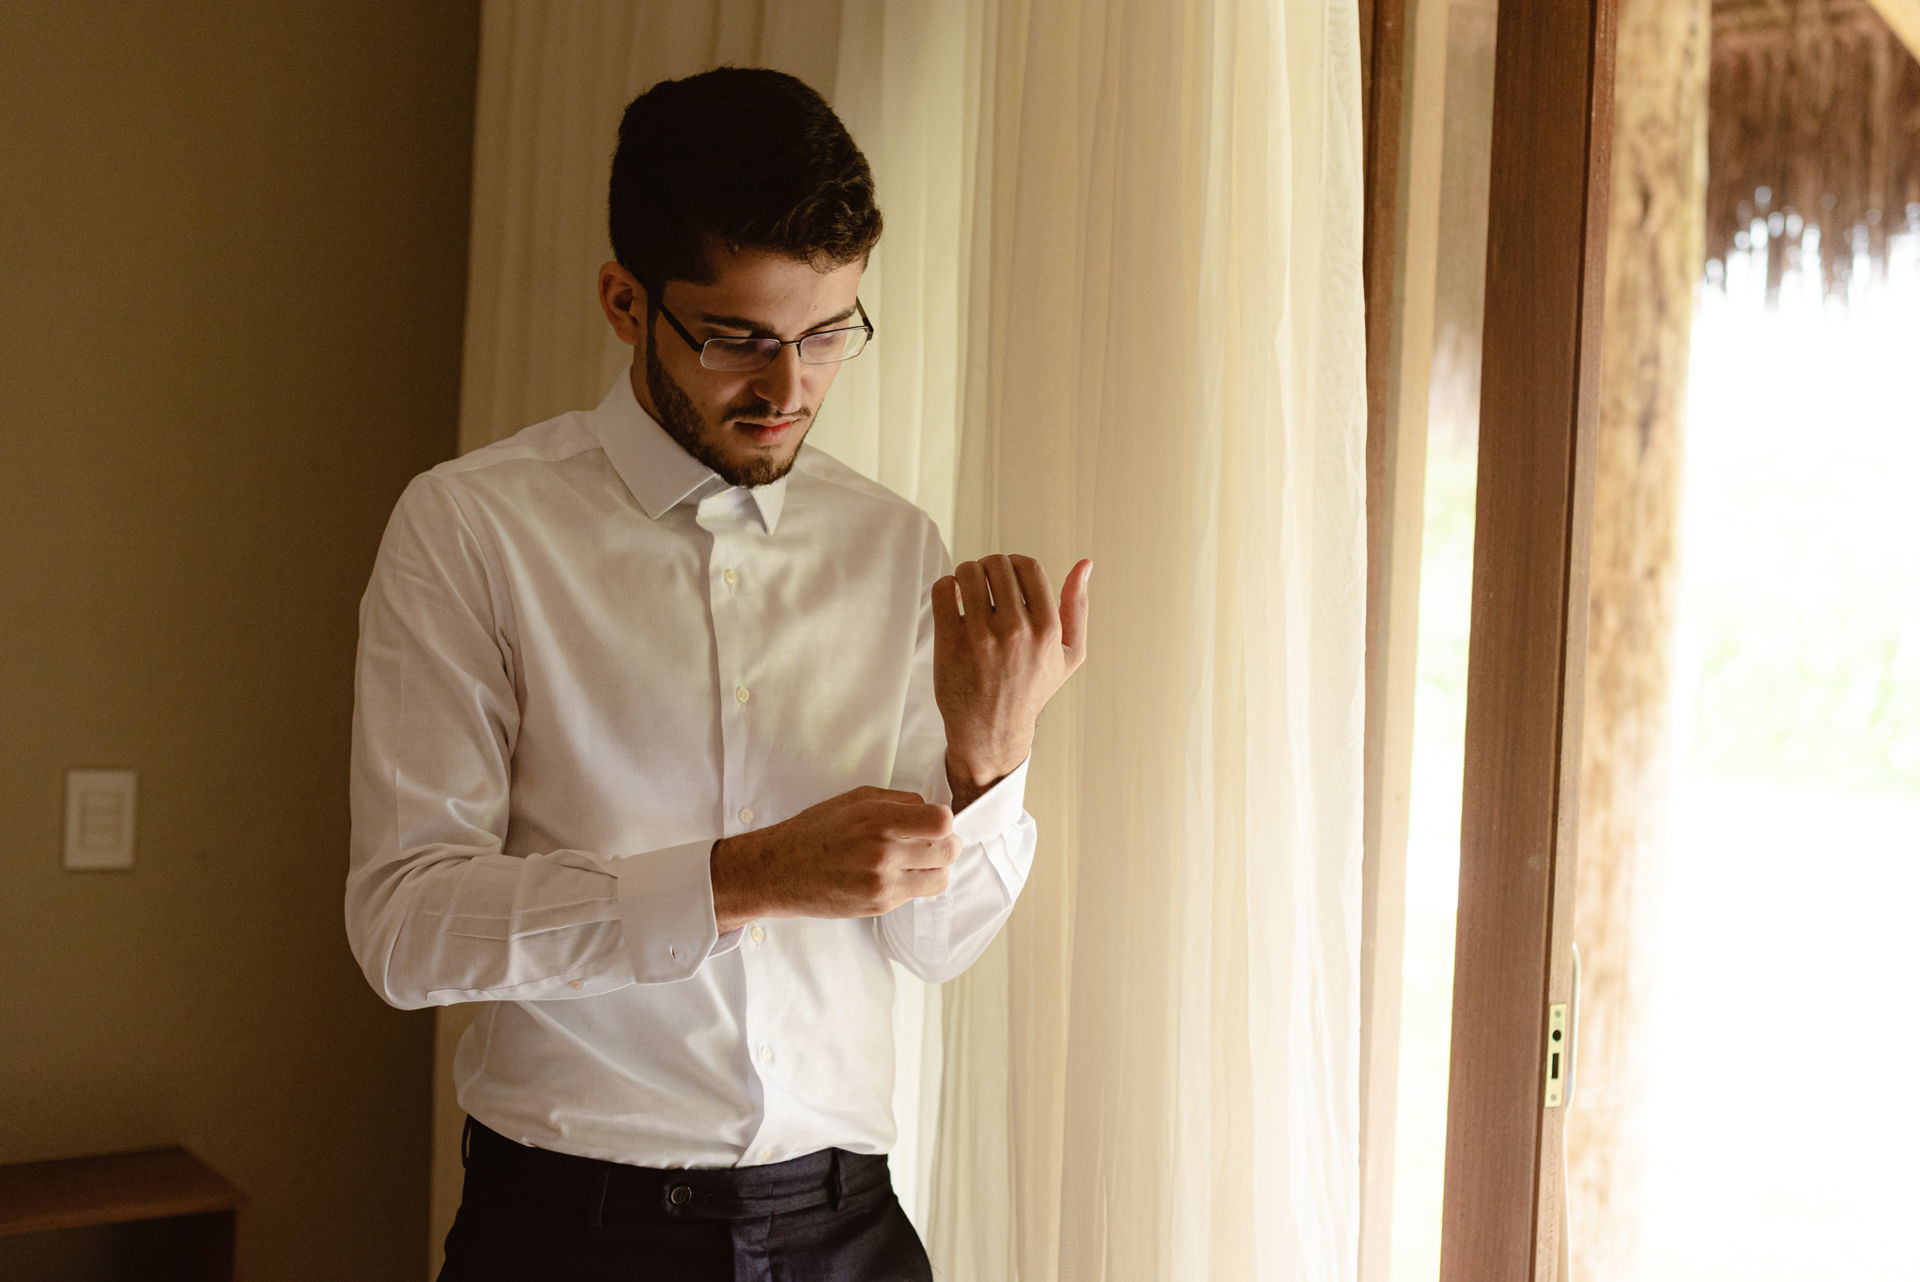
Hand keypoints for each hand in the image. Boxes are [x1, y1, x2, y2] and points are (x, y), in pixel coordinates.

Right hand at [710, 787, 959, 931]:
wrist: (779, 870)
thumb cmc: (815, 830)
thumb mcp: (856, 800)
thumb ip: (898, 802)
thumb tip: (930, 808)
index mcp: (879, 821)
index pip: (942, 823)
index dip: (945, 821)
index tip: (936, 821)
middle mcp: (884, 854)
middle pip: (948, 851)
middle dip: (947, 844)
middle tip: (936, 841)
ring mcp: (882, 885)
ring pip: (939, 879)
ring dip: (936, 867)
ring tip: (919, 859)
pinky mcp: (879, 906)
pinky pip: (916, 894)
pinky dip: (914, 883)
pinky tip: (896, 873)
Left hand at [933, 554, 1091, 785]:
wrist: (993, 731)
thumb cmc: (1032, 689)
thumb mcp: (1069, 654)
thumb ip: (1078, 608)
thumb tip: (1084, 564)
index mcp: (1047, 630)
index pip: (1028, 566)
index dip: (1014, 564)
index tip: (1007, 577)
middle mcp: (1016, 631)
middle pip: (997, 565)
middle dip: (989, 567)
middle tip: (985, 582)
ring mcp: (981, 637)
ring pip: (969, 572)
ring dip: (967, 573)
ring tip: (968, 589)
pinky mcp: (951, 643)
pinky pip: (944, 590)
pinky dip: (946, 586)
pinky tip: (953, 599)